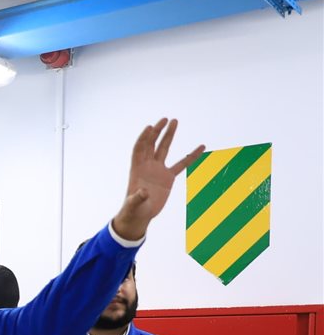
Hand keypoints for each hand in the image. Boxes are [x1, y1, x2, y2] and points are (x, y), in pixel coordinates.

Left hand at [113, 119, 203, 240]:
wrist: (140, 215)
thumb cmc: (133, 210)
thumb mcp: (134, 204)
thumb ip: (137, 198)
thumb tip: (143, 193)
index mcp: (137, 169)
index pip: (139, 149)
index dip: (143, 138)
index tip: (150, 127)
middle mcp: (147, 166)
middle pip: (151, 144)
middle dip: (157, 131)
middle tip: (165, 119)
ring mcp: (158, 170)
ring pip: (164, 149)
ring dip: (168, 135)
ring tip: (174, 121)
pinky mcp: (168, 177)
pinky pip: (182, 164)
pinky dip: (191, 156)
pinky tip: (201, 146)